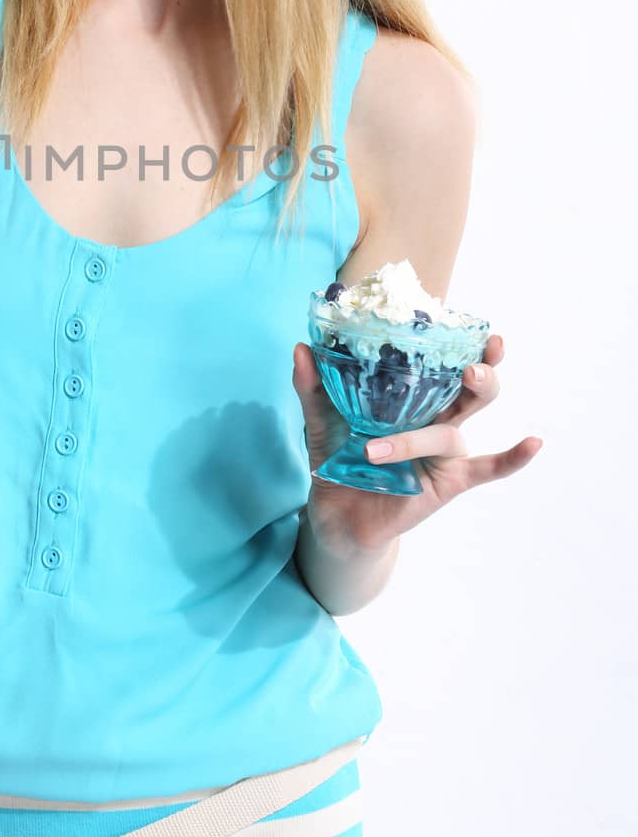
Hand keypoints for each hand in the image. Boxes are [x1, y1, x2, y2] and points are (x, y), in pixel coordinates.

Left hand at [291, 335, 542, 552]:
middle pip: (471, 388)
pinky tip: (534, 443)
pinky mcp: (449, 481)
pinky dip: (512, 458)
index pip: (441, 363)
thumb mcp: (322, 420)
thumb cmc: (337, 459)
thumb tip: (302, 347)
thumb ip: (314, 386)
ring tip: (403, 429)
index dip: (458, 341)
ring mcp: (445, 450)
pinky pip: (487, 469)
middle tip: (472, 364)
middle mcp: (436, 417)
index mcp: (412, 396)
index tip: (468, 321)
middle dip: (480, 370)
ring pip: (453, 428)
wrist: (335, 515)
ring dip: (429, 427)